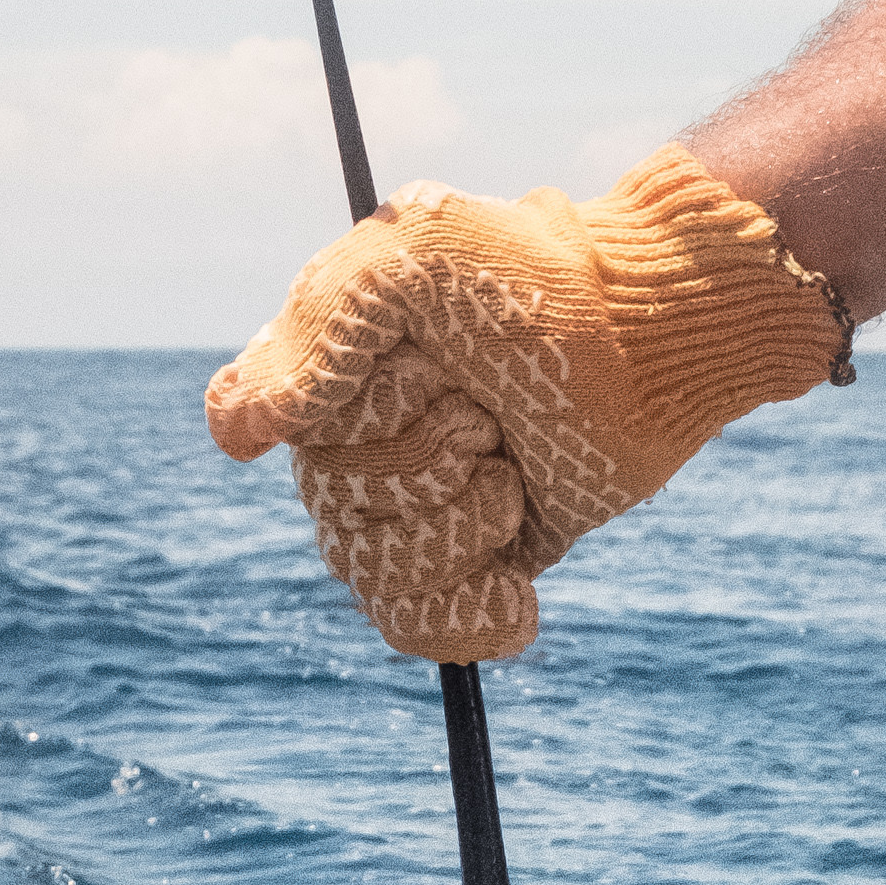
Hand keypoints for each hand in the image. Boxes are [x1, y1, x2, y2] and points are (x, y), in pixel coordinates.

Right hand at [206, 151, 847, 659]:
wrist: (649, 345)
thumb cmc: (537, 283)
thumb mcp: (419, 256)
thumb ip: (318, 324)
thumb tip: (236, 436)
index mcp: (327, 373)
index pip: (285, 434)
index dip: (363, 418)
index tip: (434, 374)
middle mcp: (355, 445)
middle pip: (335, 513)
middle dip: (426, 472)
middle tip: (488, 421)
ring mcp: (413, 510)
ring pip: (376, 575)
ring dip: (457, 533)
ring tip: (511, 482)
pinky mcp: (469, 563)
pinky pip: (421, 628)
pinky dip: (470, 617)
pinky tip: (516, 593)